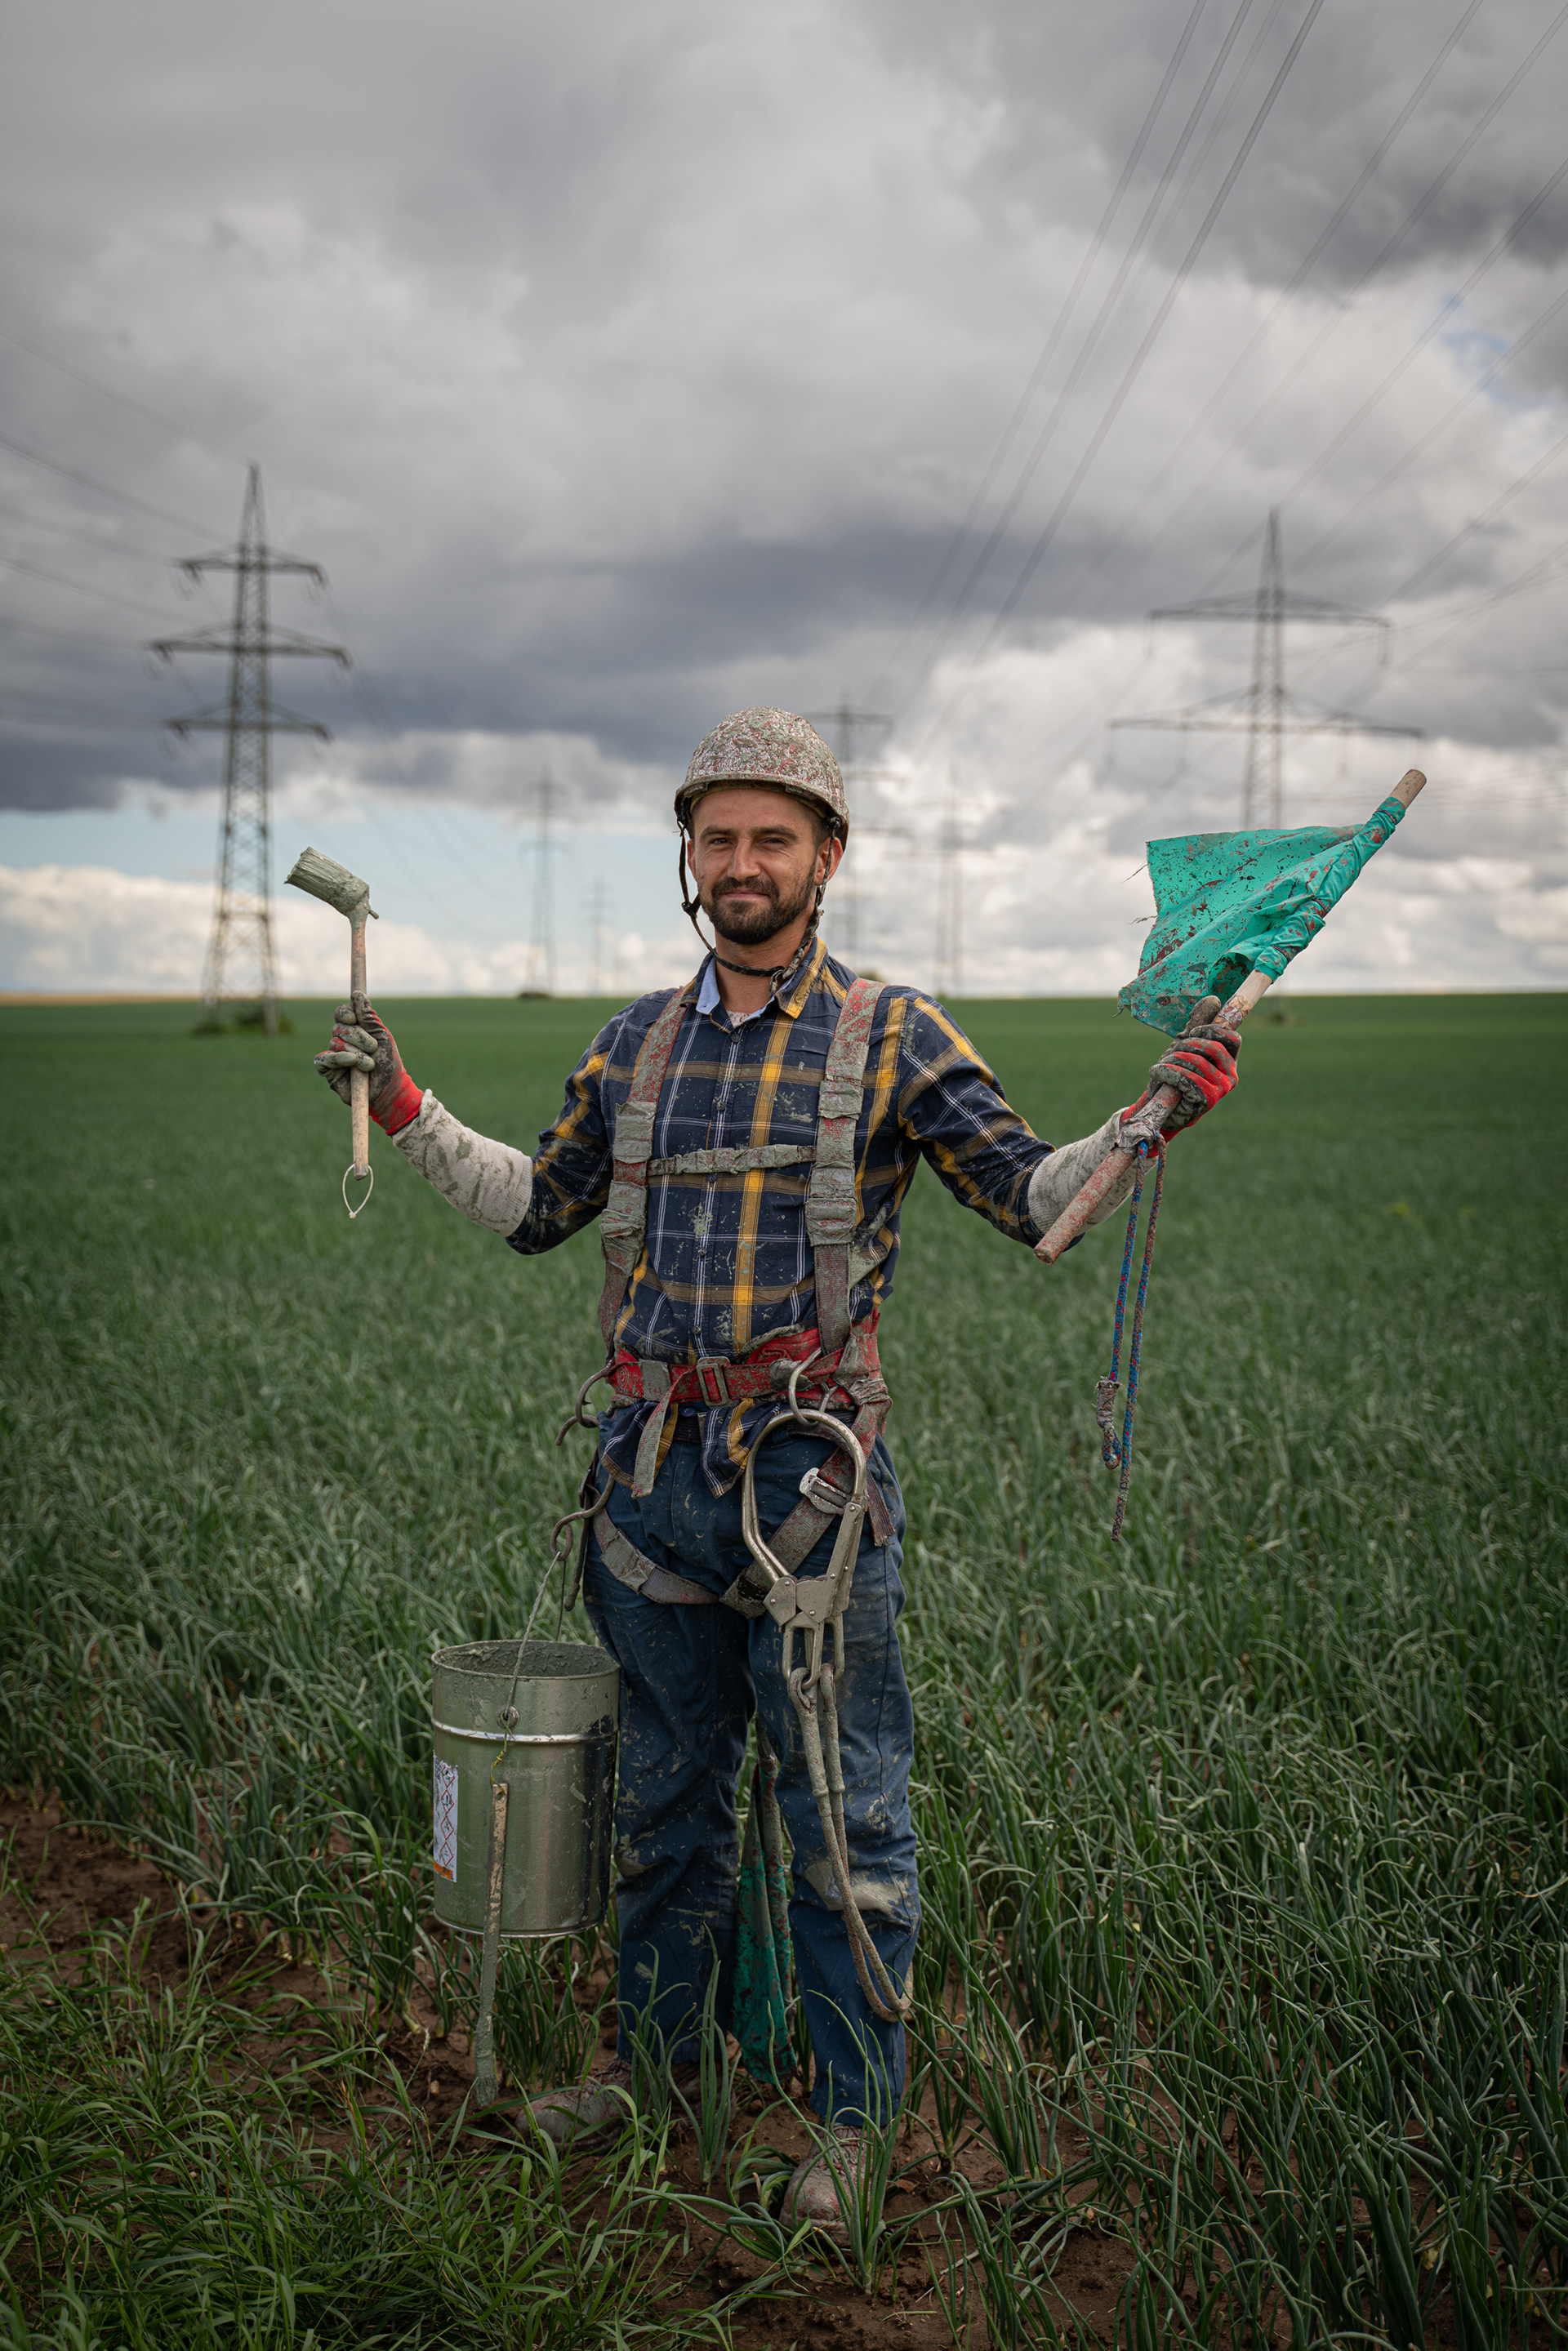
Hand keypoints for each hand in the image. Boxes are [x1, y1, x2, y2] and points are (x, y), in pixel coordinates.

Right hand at [314, 994, 423, 1134]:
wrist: (390, 1090)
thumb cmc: (388, 1063)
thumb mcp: (381, 1036)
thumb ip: (368, 1017)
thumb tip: (357, 994)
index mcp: (354, 1030)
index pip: (341, 1014)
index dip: (346, 1013)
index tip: (357, 1018)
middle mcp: (342, 1041)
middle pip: (339, 1027)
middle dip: (359, 1036)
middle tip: (373, 1048)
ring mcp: (334, 1056)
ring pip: (335, 1043)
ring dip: (356, 1053)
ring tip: (370, 1064)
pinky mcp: (328, 1072)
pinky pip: (324, 1060)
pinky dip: (339, 1059)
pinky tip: (352, 1062)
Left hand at [1141, 1022, 1240, 1133]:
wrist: (1162, 1108)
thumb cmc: (1175, 1076)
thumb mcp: (1185, 1047)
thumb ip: (1198, 1025)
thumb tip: (1214, 1000)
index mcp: (1228, 1062)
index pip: (1232, 1037)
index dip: (1211, 1029)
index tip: (1191, 1033)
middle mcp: (1230, 1076)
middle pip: (1212, 1046)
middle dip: (1186, 1045)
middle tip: (1171, 1053)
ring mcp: (1220, 1090)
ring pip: (1195, 1062)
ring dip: (1171, 1060)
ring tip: (1161, 1066)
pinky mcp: (1206, 1101)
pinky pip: (1185, 1078)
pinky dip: (1166, 1072)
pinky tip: (1156, 1073)